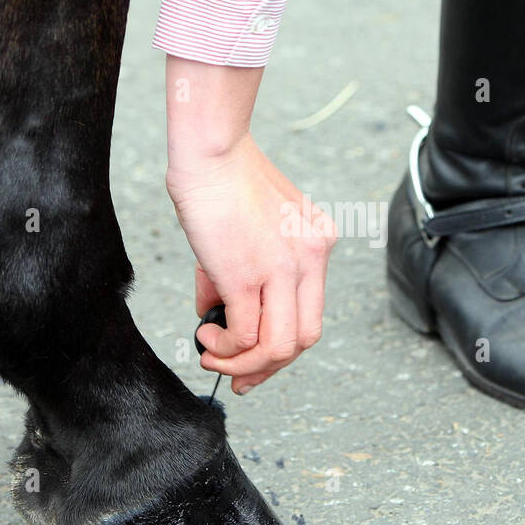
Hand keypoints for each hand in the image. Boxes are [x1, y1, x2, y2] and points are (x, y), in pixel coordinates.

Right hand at [166, 133, 335, 393]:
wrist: (211, 149)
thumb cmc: (222, 179)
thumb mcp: (250, 229)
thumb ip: (242, 273)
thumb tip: (217, 315)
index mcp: (318, 244)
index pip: (311, 312)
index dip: (282, 346)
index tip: (253, 360)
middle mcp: (312, 258)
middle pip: (304, 340)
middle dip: (267, 367)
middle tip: (236, 376)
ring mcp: (286, 268)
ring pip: (280, 347)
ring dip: (243, 363)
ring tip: (212, 354)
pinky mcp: (251, 274)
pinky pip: (247, 335)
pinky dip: (225, 346)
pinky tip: (206, 335)